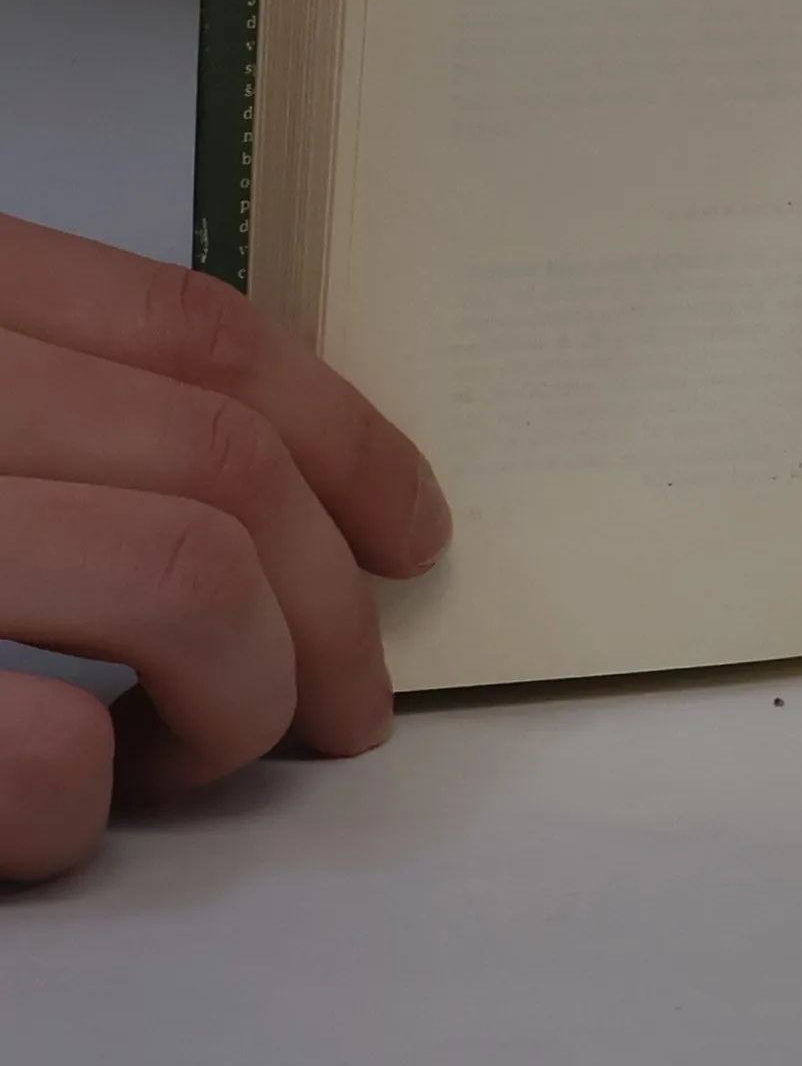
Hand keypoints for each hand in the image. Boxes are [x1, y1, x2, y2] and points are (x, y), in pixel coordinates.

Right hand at [0, 214, 447, 882]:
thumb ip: (69, 407)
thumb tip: (262, 490)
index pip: (204, 335)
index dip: (346, 437)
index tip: (418, 533)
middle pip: (226, 466)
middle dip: (331, 610)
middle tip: (354, 707)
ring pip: (185, 577)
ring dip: (239, 697)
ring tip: (197, 756)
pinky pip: (42, 747)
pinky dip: (84, 800)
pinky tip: (69, 806)